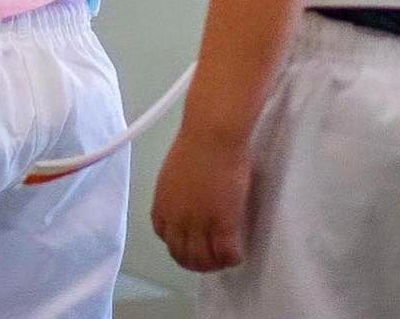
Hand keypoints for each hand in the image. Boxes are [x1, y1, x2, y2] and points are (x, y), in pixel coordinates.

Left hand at [151, 126, 250, 272]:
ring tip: (224, 257)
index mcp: (162, 203)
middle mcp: (177, 218)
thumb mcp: (174, 173)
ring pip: (204, 260)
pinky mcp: (223, 224)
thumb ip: (176, 194)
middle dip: (195, 262)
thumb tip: (185, 202)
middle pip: (182, 254)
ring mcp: (199, 223)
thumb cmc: (195, 144)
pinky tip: (237, 252)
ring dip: (214, 264)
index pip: (164, 235)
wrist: (211, 136)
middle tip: (211, 258)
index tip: (190, 242)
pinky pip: (227, 254)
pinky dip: (232, 258)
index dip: (177, 243)